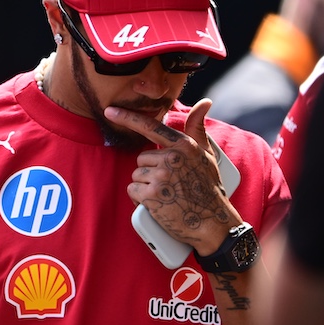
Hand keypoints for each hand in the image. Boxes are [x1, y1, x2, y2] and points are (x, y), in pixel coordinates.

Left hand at [104, 97, 242, 255]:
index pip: (151, 127)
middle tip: (168, 186)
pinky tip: (155, 205)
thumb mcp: (208, 155)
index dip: (128, 118)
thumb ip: (198, 128)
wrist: (213, 223)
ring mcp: (161, 176)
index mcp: (184, 145)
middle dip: (149, 172)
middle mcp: (172, 158)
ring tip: (165, 196)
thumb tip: (205, 101)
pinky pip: (133, 191)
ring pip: (137, 175)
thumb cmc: (210, 188)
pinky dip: (139, 199)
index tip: (110, 111)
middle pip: (141, 158)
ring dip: (144, 186)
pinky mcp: (152, 195)